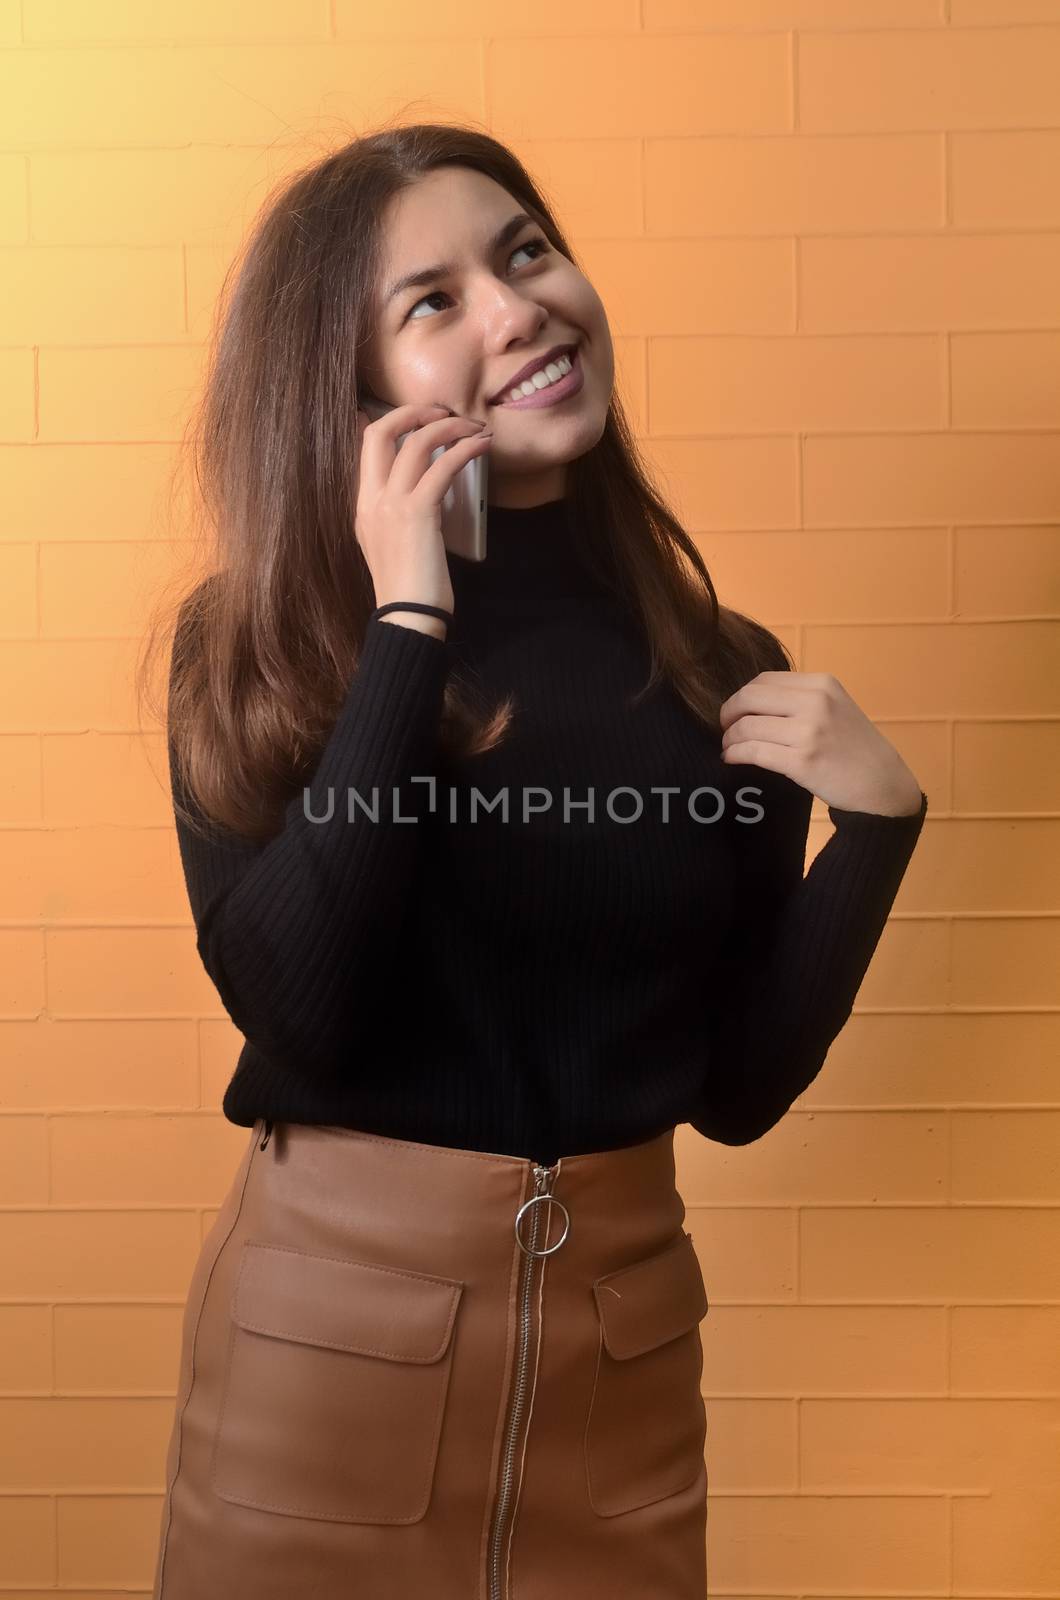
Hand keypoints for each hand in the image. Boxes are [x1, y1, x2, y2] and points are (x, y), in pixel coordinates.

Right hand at [353, 402, 492, 619]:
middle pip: (380, 433)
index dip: (390, 421)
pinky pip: (441, 467)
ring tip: (473, 427)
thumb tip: (416, 489)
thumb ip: (396, 514)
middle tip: (443, 411)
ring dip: (448, 427)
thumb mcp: (391, 544)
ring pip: (415, 443)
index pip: (366, 446)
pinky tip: (482, 446)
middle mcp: (371, 499)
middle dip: (413, 412)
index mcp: (363, 506)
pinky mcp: (418, 513)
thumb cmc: (409, 589)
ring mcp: (391, 505)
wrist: (408, 618)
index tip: (418, 415)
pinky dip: (465, 450)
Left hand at [719, 671, 923, 816]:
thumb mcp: (835, 708)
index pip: (764, 680)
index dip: (741, 696)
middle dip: (728, 713)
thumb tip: (750, 701)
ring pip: (747, 726)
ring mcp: (809, 731)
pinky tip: (731, 759)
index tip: (736, 712)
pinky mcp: (802, 761)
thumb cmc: (855, 749)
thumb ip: (800, 699)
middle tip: (724, 729)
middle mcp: (816, 702)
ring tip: (729, 747)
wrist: (883, 785)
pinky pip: (753, 751)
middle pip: (749, 697)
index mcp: (822, 684)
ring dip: (729, 738)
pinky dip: (735, 754)